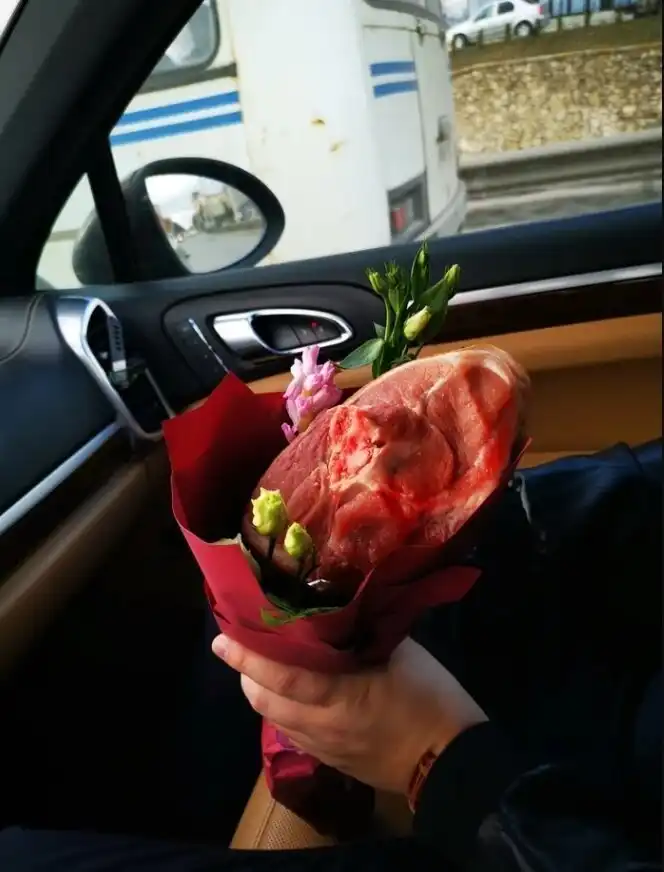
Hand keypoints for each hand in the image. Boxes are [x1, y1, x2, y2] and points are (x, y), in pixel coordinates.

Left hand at [212, 635, 486, 794]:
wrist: (453, 762)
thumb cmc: (431, 698)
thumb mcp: (399, 653)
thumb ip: (361, 632)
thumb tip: (336, 610)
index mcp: (339, 697)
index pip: (280, 675)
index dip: (248, 656)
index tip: (223, 636)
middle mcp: (321, 726)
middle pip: (263, 700)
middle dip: (246, 672)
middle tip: (243, 642)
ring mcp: (324, 747)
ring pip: (273, 718)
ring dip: (261, 690)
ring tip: (262, 663)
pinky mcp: (331, 759)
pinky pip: (292, 731)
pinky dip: (281, 707)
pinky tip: (293, 690)